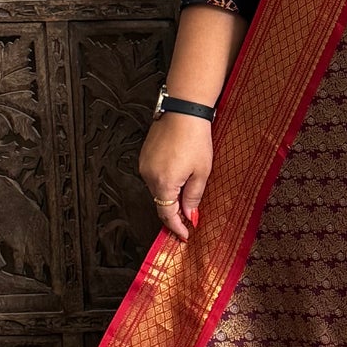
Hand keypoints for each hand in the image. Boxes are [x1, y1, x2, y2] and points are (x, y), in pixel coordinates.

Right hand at [139, 113, 213, 242]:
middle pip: (161, 202)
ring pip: (158, 189)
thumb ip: (194, 197)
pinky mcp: (144, 156)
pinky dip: (165, 182)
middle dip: (175, 213)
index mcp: (163, 183)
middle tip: (189, 219)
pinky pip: (154, 176)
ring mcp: (144, 165)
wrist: (183, 110)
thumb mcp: (202, 172)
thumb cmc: (195, 138)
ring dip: (171, 196)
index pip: (167, 214)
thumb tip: (190, 215)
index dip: (177, 227)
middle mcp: (149, 176)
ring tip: (187, 197)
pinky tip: (178, 178)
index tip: (185, 235)